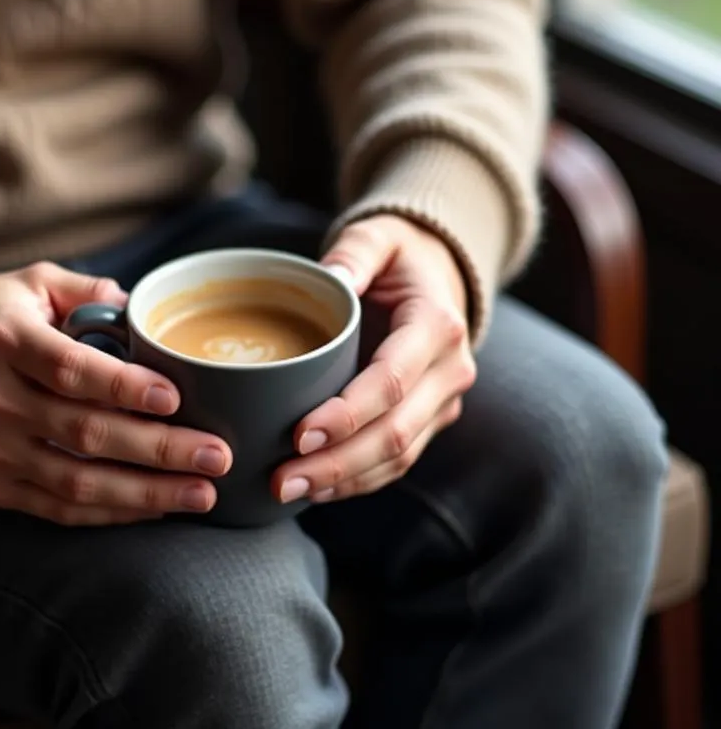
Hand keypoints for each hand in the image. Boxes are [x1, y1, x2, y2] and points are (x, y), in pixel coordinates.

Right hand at [0, 263, 231, 524]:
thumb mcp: (24, 284)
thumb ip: (83, 290)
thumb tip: (140, 305)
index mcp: (5, 340)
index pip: (73, 370)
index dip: (127, 388)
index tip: (177, 398)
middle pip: (86, 433)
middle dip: (160, 450)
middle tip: (217, 457)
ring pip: (76, 481)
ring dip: (145, 494)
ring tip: (200, 495)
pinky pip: (54, 507)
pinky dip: (106, 512)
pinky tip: (150, 509)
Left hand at [273, 216, 475, 503]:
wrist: (438, 274)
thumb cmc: (397, 256)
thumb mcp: (377, 237)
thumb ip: (354, 253)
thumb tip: (330, 277)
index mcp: (436, 325)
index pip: (391, 381)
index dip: (347, 415)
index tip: (299, 435)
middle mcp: (449, 371)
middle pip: (395, 433)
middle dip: (336, 463)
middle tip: (280, 479)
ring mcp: (442, 402)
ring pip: (398, 457)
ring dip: (343, 481)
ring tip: (287, 491)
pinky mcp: (429, 421)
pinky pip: (396, 462)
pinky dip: (356, 481)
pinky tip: (314, 490)